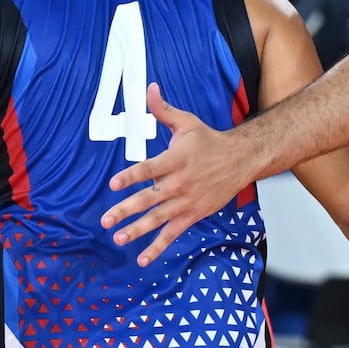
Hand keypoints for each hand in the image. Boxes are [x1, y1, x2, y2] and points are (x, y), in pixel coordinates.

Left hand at [101, 86, 256, 265]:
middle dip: (126, 210)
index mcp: (175, 159)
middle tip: (106, 220)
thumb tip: (148, 89)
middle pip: (150, 198)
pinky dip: (158, 246)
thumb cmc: (209, 141)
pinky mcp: (193, 214)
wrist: (242, 160)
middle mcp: (180, 182)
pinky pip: (173, 233)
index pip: (149, 169)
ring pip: (159, 218)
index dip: (131, 177)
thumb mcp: (187, 122)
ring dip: (137, 230)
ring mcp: (187, 201)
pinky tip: (142, 258)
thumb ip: (163, 109)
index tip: (113, 184)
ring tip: (118, 238)